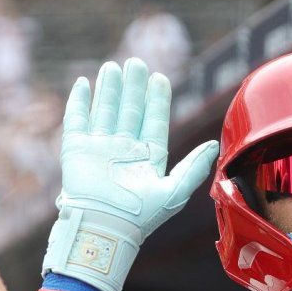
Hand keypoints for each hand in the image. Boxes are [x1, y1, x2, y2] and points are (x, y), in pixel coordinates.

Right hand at [42, 59, 218, 290]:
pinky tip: (85, 84)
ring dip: (110, 89)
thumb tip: (214, 146)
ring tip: (114, 67)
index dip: (157, 100)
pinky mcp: (77, 150)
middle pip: (130, 111)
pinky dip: (80, 102)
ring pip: (106, 111)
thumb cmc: (143, 215)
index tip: (160, 78)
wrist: (107, 226)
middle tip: (137, 63)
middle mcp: (125, 150)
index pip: (154, 121)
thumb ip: (195, 167)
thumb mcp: (176, 191)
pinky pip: (78, 120)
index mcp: (148, 158)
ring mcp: (100, 148)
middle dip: (133, 87)